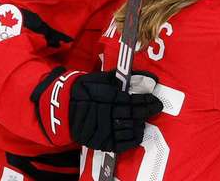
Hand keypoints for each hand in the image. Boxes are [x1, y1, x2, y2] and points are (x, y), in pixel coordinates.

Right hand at [36, 68, 162, 151]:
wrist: (62, 108)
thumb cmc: (83, 89)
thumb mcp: (101, 78)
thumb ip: (122, 77)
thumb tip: (147, 76)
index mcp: (106, 97)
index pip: (132, 100)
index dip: (145, 100)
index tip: (155, 99)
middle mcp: (105, 114)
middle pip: (132, 113)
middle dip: (147, 110)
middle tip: (157, 107)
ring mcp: (102, 130)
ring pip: (128, 129)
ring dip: (140, 124)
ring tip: (145, 120)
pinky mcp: (99, 142)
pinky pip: (120, 144)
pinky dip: (132, 139)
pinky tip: (138, 133)